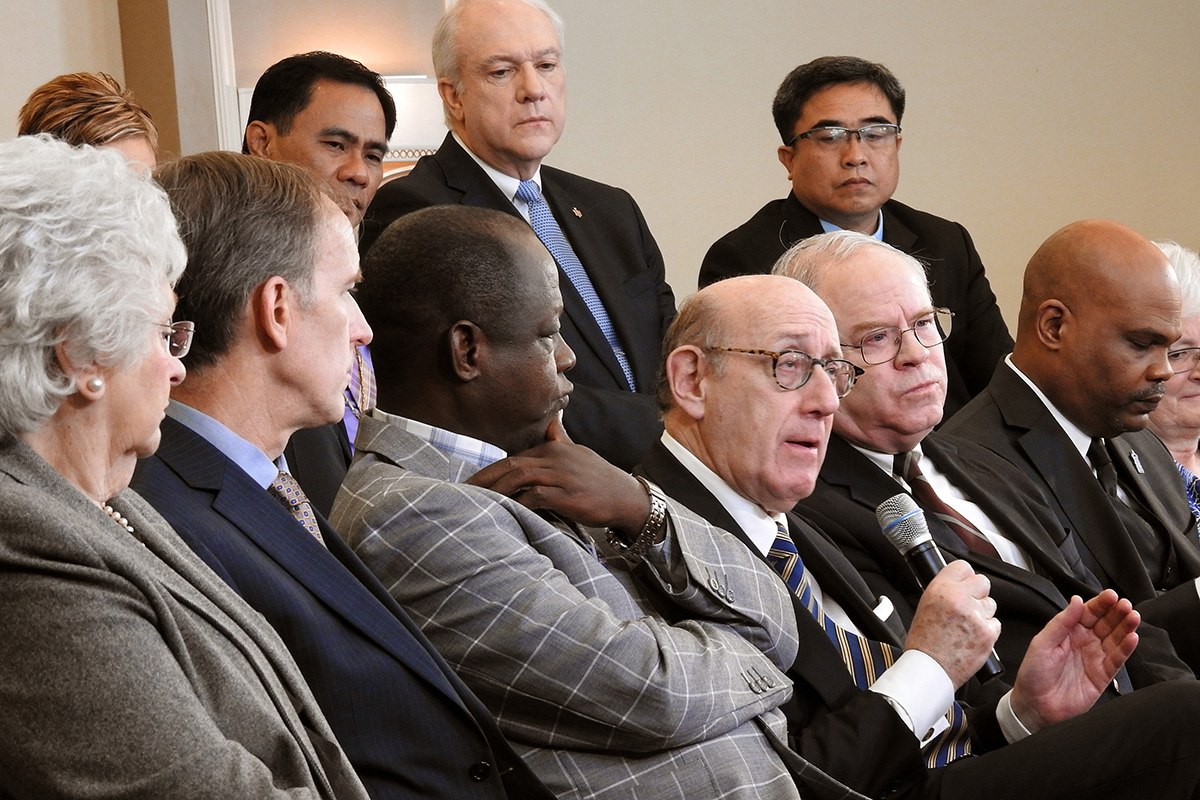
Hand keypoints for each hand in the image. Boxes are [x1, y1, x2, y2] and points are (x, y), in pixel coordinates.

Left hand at [466, 416, 650, 532]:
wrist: (627, 498)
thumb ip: (562, 439)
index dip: (490, 471)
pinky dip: (518, 503)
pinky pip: (535, 496)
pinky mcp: (567, 494)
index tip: (473, 484)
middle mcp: (556, 457)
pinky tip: (506, 512)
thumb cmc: (601, 480)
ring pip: (519, 478)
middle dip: (484, 478)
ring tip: (479, 503)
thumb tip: (553, 421)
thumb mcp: (580, 454)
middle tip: (464, 491)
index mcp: (555, 448)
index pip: (514, 457)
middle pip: (511, 465)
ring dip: (496, 491)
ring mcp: (562, 475)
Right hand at [903, 560, 1000, 688]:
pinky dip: (987, 630)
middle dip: (978, 593)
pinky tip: (973, 637)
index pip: (963, 567)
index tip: (964, 583)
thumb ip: (945, 591)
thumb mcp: (925, 606)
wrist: (929, 669)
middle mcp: (959, 599)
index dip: (964, 576)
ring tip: (967, 626)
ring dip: (982, 612)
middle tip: (968, 605)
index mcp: (940, 589)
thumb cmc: (924, 642)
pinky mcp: (988, 633)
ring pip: (991, 603)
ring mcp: (975, 616)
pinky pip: (995, 623)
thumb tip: (959, 584)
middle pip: (983, 582)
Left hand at [1009, 590, 1138, 732]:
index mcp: (1068, 632)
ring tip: (1133, 617)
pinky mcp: (1103, 676)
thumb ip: (1060, 622)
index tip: (1111, 596)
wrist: (1035, 705)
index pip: (1088, 613)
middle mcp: (1084, 642)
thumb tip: (1076, 601)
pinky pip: (1117, 659)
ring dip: (1125, 627)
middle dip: (1117, 613)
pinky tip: (1132, 638)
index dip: (1100, 604)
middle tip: (1125, 605)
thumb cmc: (1033, 674)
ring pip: (1115, 639)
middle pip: (1105, 623)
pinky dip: (1126, 649)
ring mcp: (1095, 658)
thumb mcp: (1042, 643)